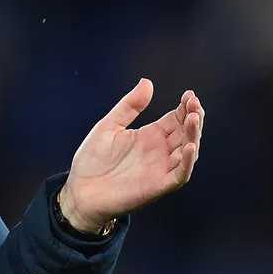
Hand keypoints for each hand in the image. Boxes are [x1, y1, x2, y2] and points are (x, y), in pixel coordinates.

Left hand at [60, 78, 204, 232]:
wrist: (79, 191)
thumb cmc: (92, 160)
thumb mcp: (109, 126)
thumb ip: (129, 106)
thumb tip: (147, 82)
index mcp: (151, 136)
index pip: (176, 119)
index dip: (184, 107)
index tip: (189, 94)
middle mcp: (160, 152)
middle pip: (186, 132)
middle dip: (193, 117)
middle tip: (193, 102)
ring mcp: (161, 169)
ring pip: (188, 151)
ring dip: (193, 135)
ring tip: (193, 117)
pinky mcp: (158, 186)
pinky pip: (180, 175)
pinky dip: (188, 162)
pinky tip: (190, 147)